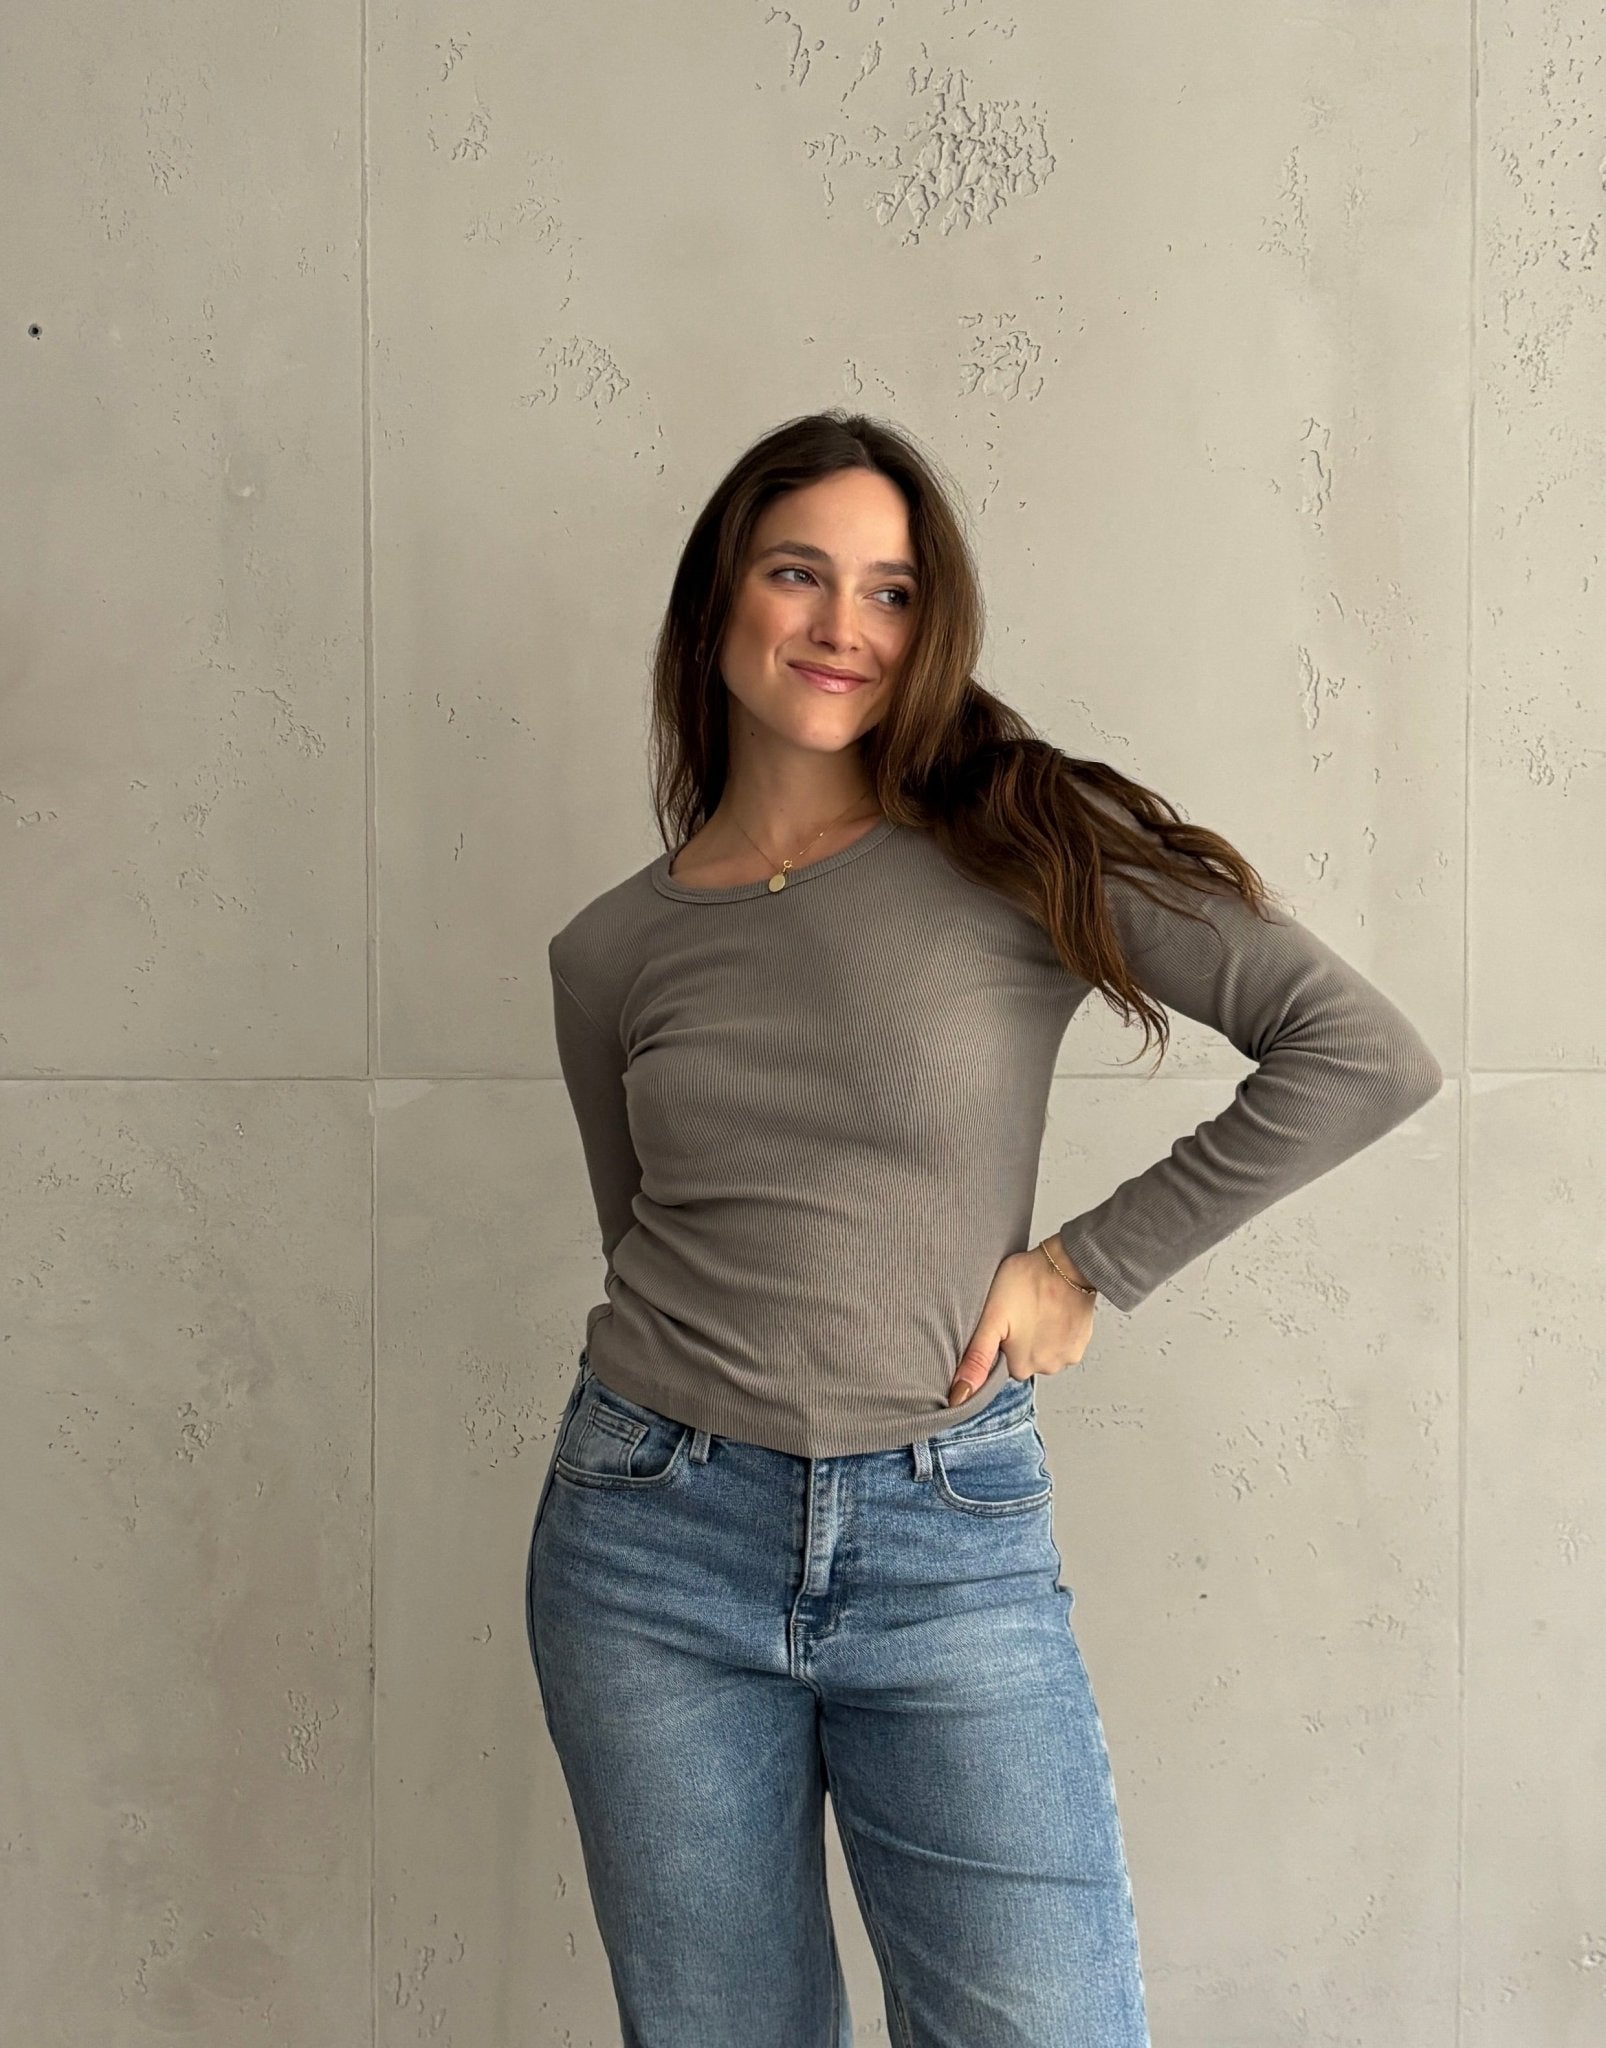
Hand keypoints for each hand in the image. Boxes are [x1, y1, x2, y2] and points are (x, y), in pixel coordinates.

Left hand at [946, 1237, 1097, 1404]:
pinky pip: (1063, 1342)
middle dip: (1020, 1340)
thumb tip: (959, 1396)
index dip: (1000, 1341)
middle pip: (1024, 1359)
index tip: (1003, 1322)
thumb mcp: (991, 1319)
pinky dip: (1057, 1329)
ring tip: (1036, 1308)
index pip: (1001, 1364)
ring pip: (1044, 1350)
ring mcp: (1068, 1355)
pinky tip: (1052, 1309)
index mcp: (1021, 1367)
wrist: (1067, 1263)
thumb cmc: (1026, 1282)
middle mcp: (1048, 1368)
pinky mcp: (1082, 1341)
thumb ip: (976, 1359)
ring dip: (1039, 1335)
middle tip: (1018, 1312)